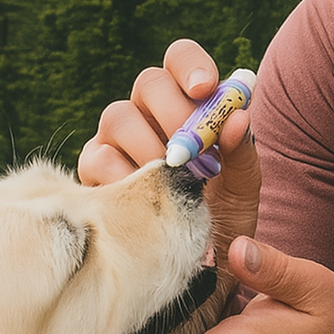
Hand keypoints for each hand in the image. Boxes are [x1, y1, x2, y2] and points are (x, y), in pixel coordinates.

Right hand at [77, 41, 260, 264]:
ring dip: (150, 148)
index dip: (190, 65)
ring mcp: (114, 141)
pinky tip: (145, 200)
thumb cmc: (219, 222)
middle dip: (175, 113)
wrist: (192, 275)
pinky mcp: (90, 173)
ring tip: (175, 182)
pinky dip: (124, 177)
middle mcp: (146, 114)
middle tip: (196, 151)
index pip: (179, 59)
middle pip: (148, 82)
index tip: (204, 88)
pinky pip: (98, 159)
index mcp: (185, 104)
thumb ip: (243, 153)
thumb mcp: (242, 191)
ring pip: (118, 116)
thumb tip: (239, 118)